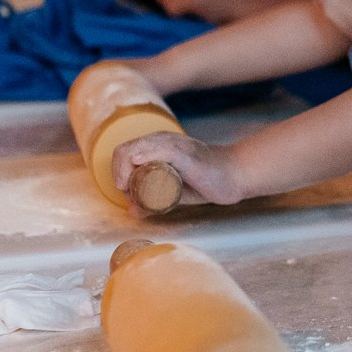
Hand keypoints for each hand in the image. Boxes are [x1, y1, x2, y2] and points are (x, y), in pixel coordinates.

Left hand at [111, 130, 246, 210]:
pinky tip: (139, 163)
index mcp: (157, 145)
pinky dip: (146, 155)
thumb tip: (132, 210)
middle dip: (118, 172)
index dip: (117, 170)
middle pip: (126, 149)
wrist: (235, 176)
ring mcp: (174, 144)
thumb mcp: (173, 193)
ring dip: (126, 169)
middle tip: (125, 191)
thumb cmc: (205, 181)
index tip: (124, 190)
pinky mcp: (185, 152)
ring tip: (128, 186)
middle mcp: (162, 140)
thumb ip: (153, 200)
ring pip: (138, 148)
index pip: (125, 151)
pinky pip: (161, 149)